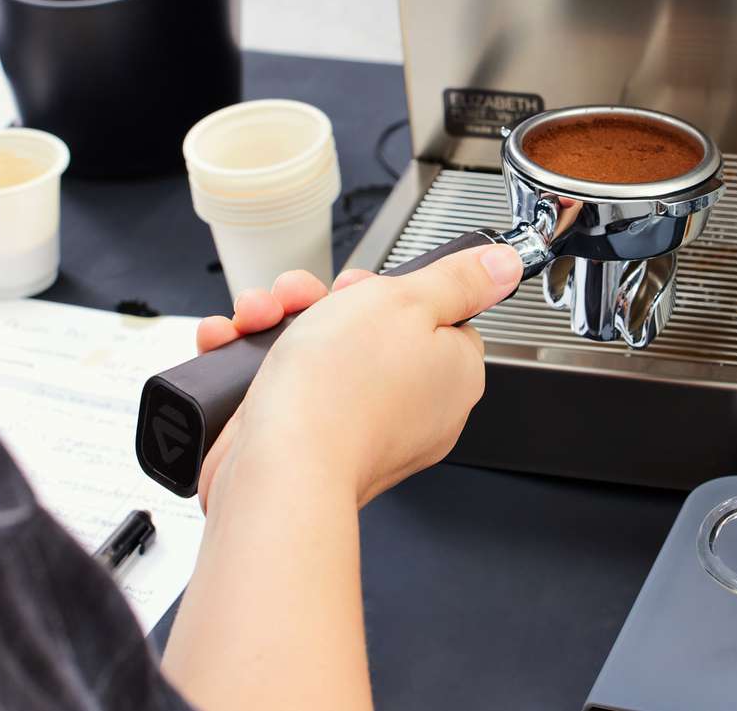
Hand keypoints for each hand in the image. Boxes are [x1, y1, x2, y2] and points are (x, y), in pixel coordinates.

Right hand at [195, 245, 521, 512]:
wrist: (281, 469)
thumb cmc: (342, 391)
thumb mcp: (408, 301)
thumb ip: (459, 280)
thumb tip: (504, 266)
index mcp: (452, 375)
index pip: (436, 317)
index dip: (391, 294)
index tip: (361, 288)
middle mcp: (414, 408)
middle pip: (370, 330)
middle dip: (319, 303)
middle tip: (300, 300)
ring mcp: (362, 429)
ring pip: (320, 355)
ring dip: (279, 324)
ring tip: (257, 317)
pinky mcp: (313, 444)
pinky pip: (288, 390)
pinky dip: (255, 364)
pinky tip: (232, 343)